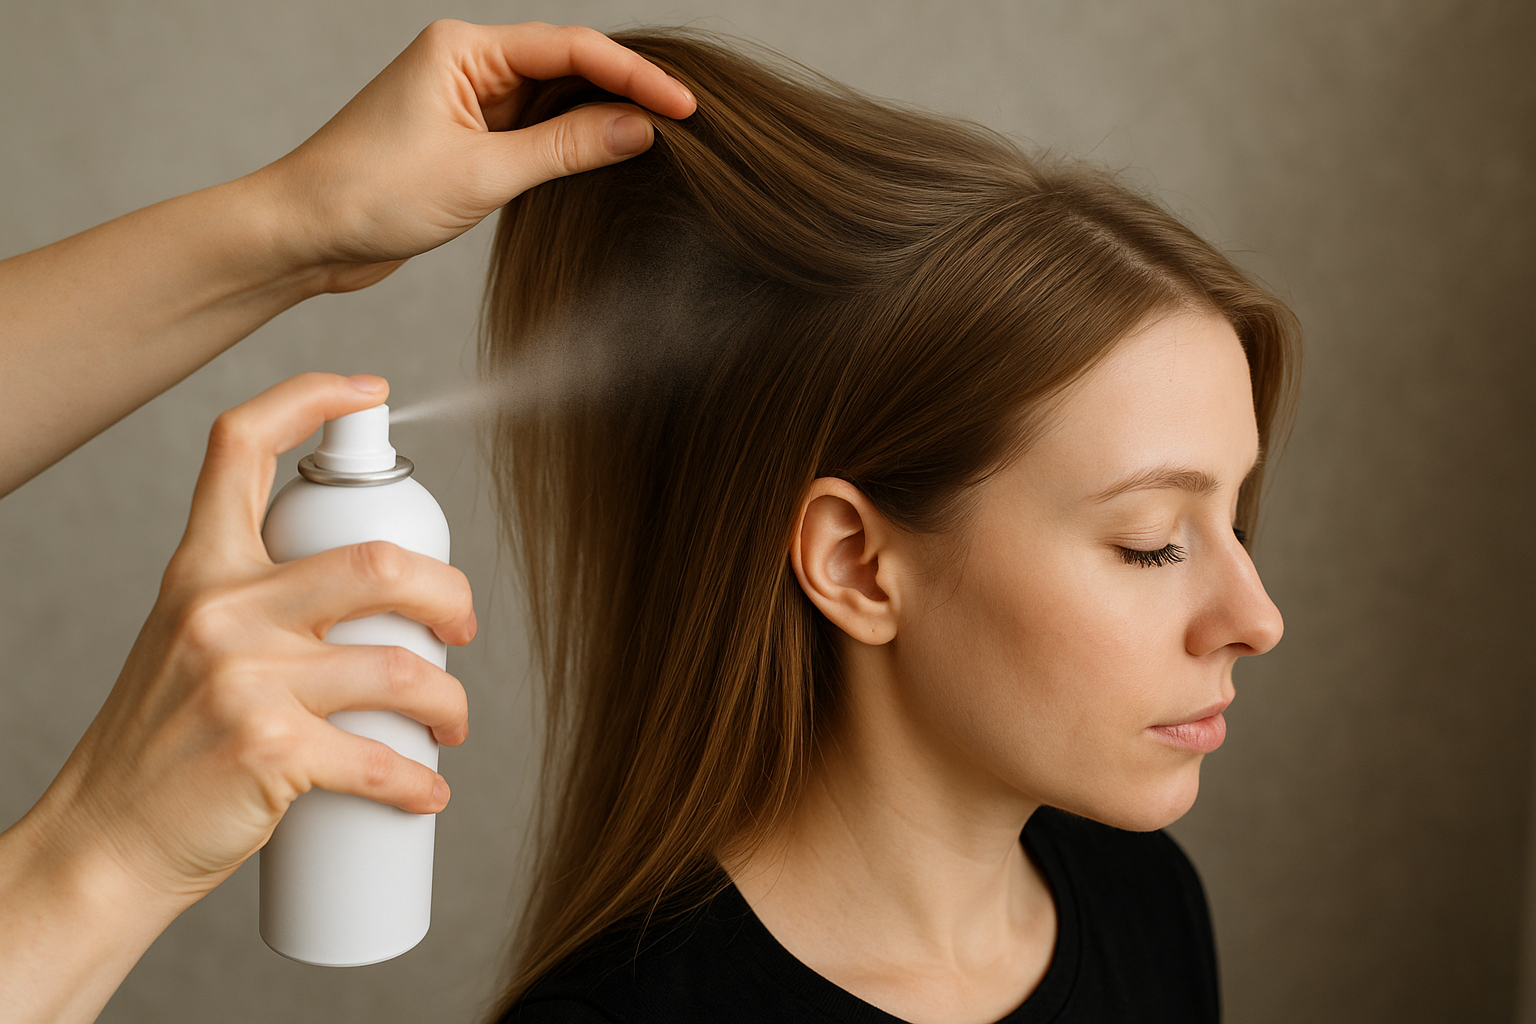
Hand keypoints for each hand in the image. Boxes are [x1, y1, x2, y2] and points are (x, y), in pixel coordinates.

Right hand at [28, 373, 475, 903]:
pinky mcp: (267, 751)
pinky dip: (419, 779)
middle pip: (377, 563)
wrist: (103, 842)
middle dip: (449, 595)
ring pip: (399, 666)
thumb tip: (364, 588)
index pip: (242, 448)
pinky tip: (427, 789)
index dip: (310, 399)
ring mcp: (243, 678)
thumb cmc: (160, 747)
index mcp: (201, 570)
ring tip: (450, 722)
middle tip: (462, 627)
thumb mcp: (185, 642)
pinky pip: (380, 757)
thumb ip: (254, 601)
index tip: (370, 391)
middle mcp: (220, 609)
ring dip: (450, 701)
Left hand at [252, 20, 696, 291]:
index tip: (685, 107)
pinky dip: (572, 146)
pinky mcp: (465, 139)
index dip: (636, 77)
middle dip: (627, 93)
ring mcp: (467, 101)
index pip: (573, 49)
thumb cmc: (369, 193)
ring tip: (660, 142)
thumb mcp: (482, 174)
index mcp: (465, 49)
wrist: (304, 234)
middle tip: (687, 124)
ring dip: (601, 120)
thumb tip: (639, 129)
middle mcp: (468, 64)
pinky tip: (607, 160)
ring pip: (555, 101)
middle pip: (570, 66)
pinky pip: (534, 133)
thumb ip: (567, 149)